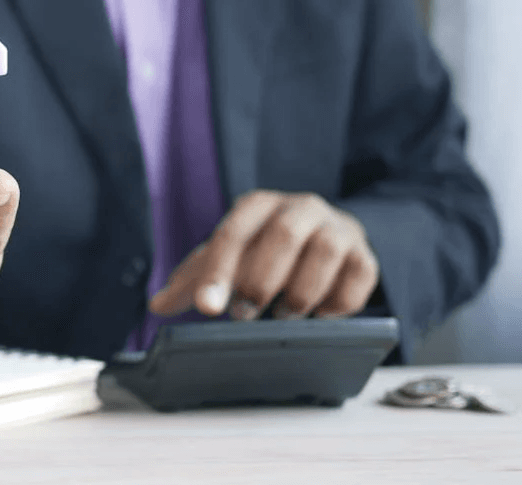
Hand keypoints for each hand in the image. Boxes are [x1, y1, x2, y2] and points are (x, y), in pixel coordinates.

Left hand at [149, 190, 378, 320]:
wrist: (324, 236)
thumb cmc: (265, 250)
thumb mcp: (227, 259)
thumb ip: (193, 281)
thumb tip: (157, 305)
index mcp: (257, 206)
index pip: (233, 234)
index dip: (218, 273)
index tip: (207, 308)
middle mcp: (299, 208)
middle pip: (283, 235)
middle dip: (261, 281)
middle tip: (244, 316)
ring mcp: (336, 229)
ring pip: (324, 253)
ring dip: (301, 293)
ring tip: (283, 316)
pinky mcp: (364, 255)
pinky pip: (359, 275)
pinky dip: (338, 302)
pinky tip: (320, 315)